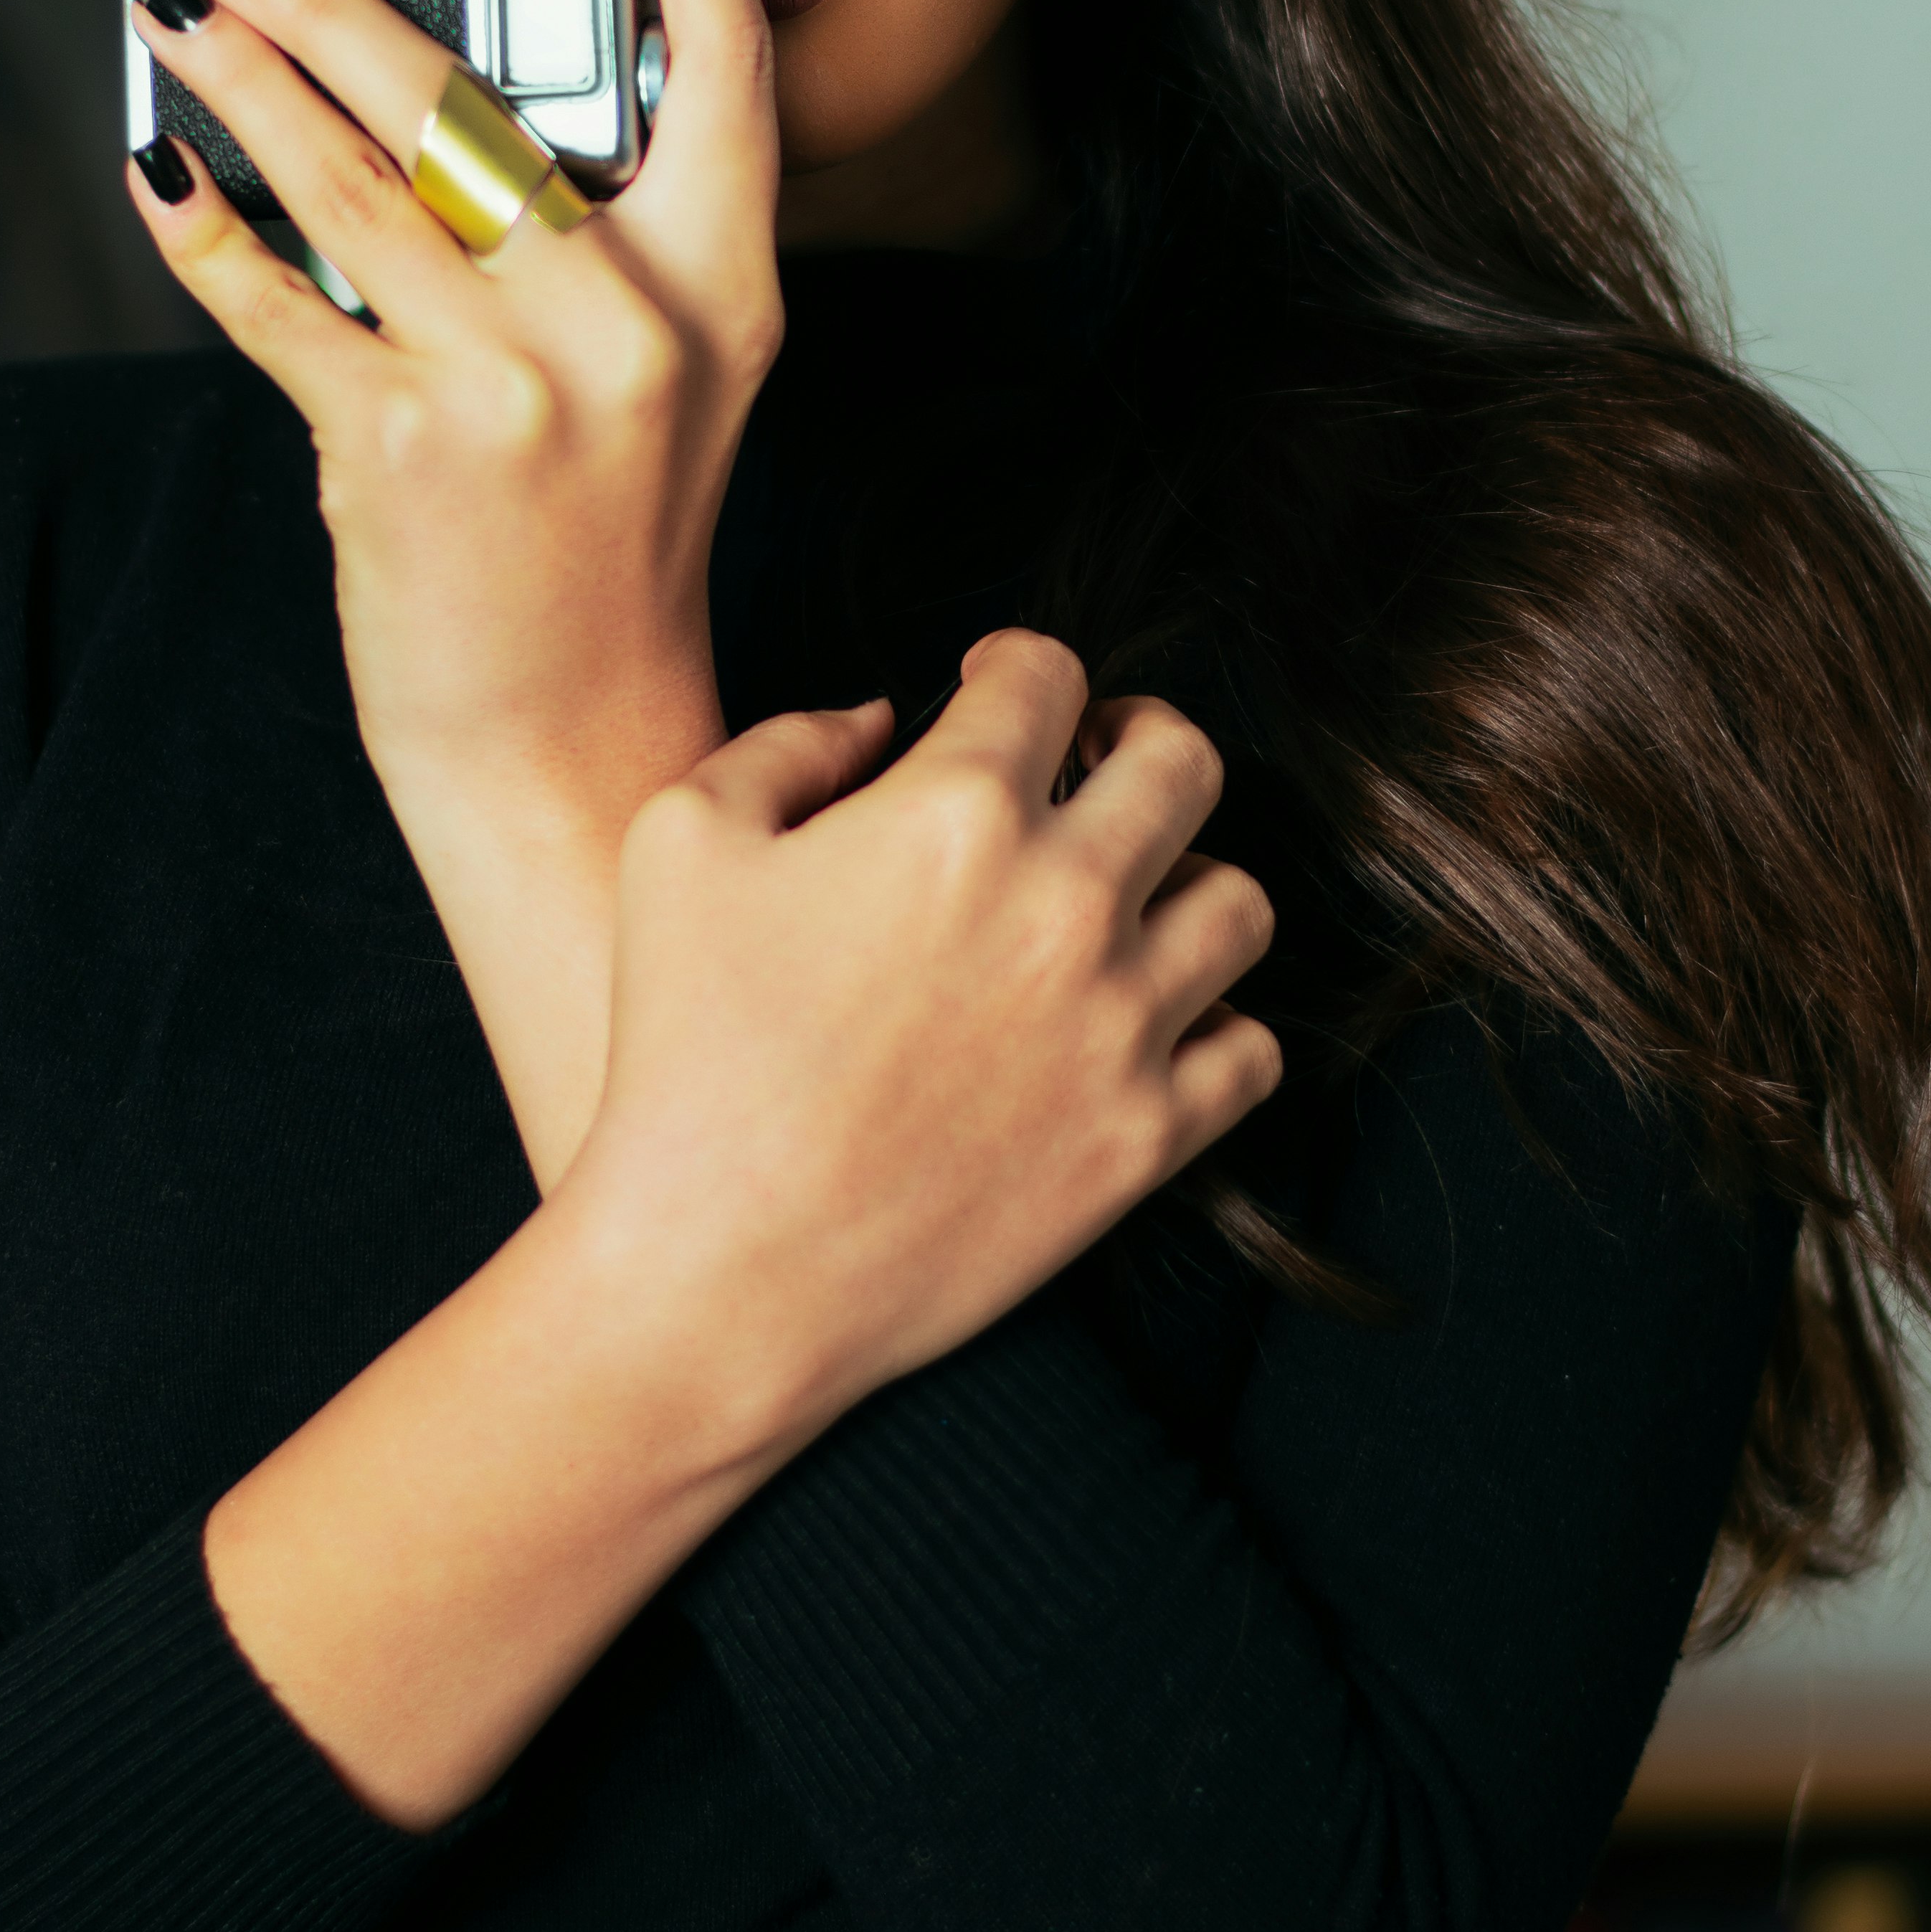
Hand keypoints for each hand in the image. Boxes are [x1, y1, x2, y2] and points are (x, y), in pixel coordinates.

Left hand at [124, 0, 778, 1177]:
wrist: (571, 737)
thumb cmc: (606, 549)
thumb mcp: (665, 382)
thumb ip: (603, 244)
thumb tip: (460, 104)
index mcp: (723, 293)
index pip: (725, 68)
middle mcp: (635, 327)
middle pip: (480, 105)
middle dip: (340, 5)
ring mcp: (521, 387)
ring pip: (362, 182)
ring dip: (247, 84)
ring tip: (179, 17)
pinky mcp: (404, 447)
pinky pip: (284, 305)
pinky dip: (208, 233)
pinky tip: (162, 172)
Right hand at [202, 624, 1279, 1831]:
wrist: (719, 1266)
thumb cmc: (680, 1047)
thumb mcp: (680, 838)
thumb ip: (787, 742)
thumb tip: (880, 715)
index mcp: (956, 810)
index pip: (1046, 674)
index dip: (1014, 665)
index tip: (990, 688)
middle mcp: (1066, 900)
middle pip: (1182, 762)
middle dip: (1136, 737)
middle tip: (1094, 762)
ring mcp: (1119, 1024)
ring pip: (1240, 903)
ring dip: (1187, 878)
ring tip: (1130, 895)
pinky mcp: (1145, 1138)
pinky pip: (1250, 1050)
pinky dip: (1215, 1025)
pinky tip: (1147, 1018)